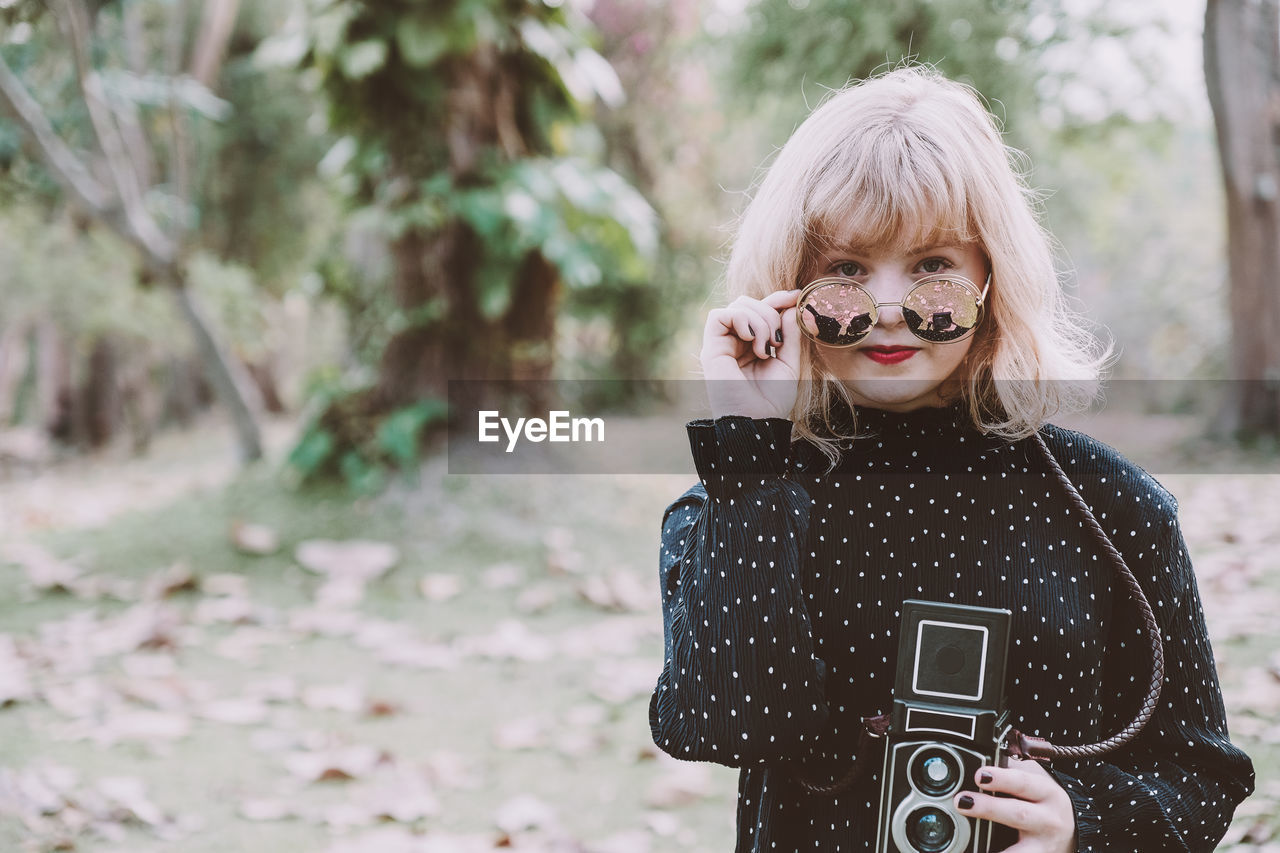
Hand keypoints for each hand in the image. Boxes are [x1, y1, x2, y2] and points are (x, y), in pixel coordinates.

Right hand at [700, 289, 803, 419]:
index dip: (777, 298)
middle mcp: (734, 341)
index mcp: (752, 345)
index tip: (796, 296)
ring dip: (759, 320)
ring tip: (765, 347)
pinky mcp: (711, 348)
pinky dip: (740, 320)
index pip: (760, 309)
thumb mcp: (789, 363)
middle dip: (770, 311)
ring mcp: (722, 344)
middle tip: (778, 339)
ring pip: (737, 306)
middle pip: (748, 302)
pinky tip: (751, 340)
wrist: (757, 422)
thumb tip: (790, 306)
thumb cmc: (772, 400)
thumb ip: (790, 335)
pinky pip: (719, 315)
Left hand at [954, 756, 1075, 852]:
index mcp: (1046, 792)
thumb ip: (1010, 770)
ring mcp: (1042, 845)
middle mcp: (1048, 819)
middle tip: (962, 802)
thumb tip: (978, 762)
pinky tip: (980, 852)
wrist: (1073, 829)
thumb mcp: (1035, 779)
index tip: (979, 775)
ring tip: (969, 847)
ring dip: (996, 849)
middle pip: (1018, 814)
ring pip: (1020, 849)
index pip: (1023, 782)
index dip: (1001, 778)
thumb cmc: (1045, 800)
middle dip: (988, 808)